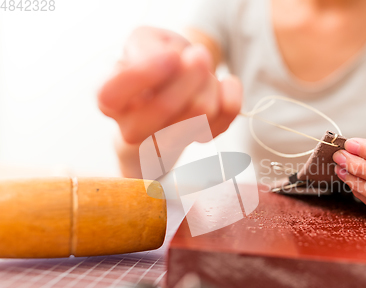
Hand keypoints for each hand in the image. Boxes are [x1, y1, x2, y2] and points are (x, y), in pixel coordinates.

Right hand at [98, 26, 241, 144]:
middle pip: (164, 107)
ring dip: (209, 80)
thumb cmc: (154, 60)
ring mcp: (167, 141)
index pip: (112, 94)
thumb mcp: (143, 41)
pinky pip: (226, 114)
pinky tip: (221, 84)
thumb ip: (147, 47)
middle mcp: (132, 129)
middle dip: (191, 73)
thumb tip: (171, 62)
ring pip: (201, 110)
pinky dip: (230, 90)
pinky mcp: (200, 139)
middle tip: (200, 54)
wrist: (174, 85)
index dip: (143, 74)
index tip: (170, 55)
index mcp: (109, 100)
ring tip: (202, 71)